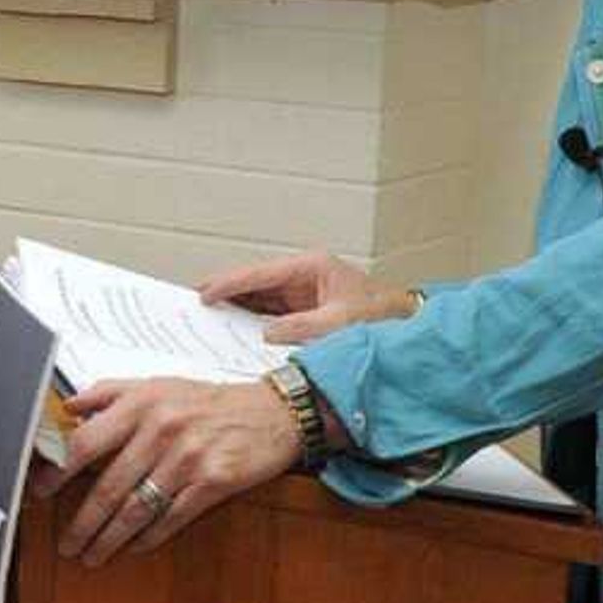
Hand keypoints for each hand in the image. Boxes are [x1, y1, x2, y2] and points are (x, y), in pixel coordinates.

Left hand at [39, 375, 303, 565]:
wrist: (272, 412)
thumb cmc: (207, 402)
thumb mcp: (155, 385)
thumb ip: (108, 393)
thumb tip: (66, 407)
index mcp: (140, 403)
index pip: (85, 442)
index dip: (57, 472)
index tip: (40, 492)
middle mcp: (162, 429)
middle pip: (108, 486)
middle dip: (82, 522)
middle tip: (66, 544)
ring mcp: (189, 457)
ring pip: (137, 508)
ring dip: (109, 538)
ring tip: (91, 554)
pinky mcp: (215, 481)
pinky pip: (172, 517)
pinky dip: (150, 537)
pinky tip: (134, 547)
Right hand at [199, 250, 413, 345]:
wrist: (409, 331)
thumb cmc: (384, 320)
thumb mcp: (339, 324)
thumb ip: (300, 327)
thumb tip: (267, 333)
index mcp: (311, 268)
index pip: (258, 274)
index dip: (227, 284)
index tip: (202, 295)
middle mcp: (303, 278)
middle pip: (252, 285)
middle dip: (224, 296)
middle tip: (192, 307)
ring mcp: (302, 295)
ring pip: (258, 301)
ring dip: (235, 311)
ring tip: (205, 322)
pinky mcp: (304, 314)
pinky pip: (268, 316)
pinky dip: (250, 324)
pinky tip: (232, 334)